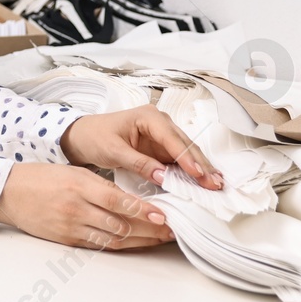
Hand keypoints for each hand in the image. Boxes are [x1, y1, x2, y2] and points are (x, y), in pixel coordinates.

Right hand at [0, 163, 174, 248]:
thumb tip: (130, 199)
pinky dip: (120, 245)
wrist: (9, 193)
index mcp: (79, 186)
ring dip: (140, 240)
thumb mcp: (72, 173)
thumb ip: (100, 185)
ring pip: (114, 238)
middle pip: (121, 224)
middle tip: (172, 229)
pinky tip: (135, 243)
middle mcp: (76, 208)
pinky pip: (99, 245)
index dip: (144, 210)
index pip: (118, 201)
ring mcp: (72, 227)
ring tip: (160, 238)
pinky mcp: (67, 240)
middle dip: (150, 228)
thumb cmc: (41, 178)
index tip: (164, 214)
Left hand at [59, 105, 222, 189]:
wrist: (83, 136)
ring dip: (201, 169)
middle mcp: (160, 123)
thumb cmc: (95, 137)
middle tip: (216, 184)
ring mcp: (163, 136)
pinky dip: (192, 171)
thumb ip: (138, 163)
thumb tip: (163, 176)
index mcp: (148, 117)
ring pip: (187, 152)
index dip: (186, 157)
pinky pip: (180, 160)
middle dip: (201, 165)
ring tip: (217, 184)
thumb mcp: (113, 151)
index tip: (199, 174)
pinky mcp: (162, 148)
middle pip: (185, 145)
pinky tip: (205, 181)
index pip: (172, 138)